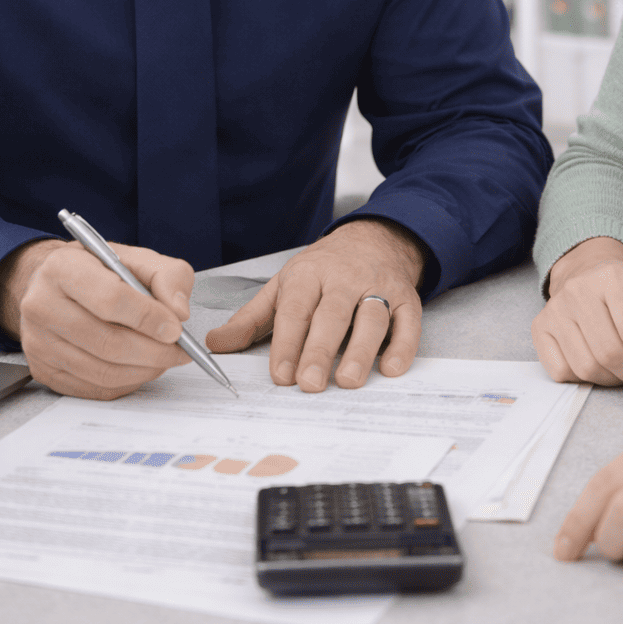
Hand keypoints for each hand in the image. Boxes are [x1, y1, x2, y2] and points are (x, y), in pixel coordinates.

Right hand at [0, 238, 193, 398]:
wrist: (55, 286)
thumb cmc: (97, 271)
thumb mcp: (136, 258)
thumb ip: (167, 276)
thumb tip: (178, 312)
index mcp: (63, 268)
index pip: (110, 299)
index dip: (148, 318)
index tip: (175, 328)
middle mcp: (41, 305)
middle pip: (107, 342)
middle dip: (153, 352)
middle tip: (179, 351)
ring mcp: (38, 342)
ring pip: (102, 371)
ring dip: (143, 370)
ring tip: (163, 358)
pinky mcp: (43, 370)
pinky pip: (93, 388)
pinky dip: (126, 382)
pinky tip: (139, 368)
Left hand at [204, 219, 425, 391]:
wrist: (373, 239)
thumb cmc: (322, 271)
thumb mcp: (282, 287)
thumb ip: (250, 320)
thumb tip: (215, 345)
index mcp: (308, 275)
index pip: (296, 309)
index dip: (288, 343)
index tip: (280, 375)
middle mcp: (344, 278)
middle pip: (332, 314)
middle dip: (320, 350)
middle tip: (310, 384)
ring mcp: (378, 286)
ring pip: (371, 317)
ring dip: (361, 350)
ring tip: (348, 381)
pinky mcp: (407, 298)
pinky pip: (408, 322)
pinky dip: (403, 345)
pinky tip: (391, 368)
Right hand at [533, 237, 622, 394]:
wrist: (586, 271)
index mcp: (615, 278)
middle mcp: (579, 290)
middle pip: (611, 353)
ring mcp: (555, 309)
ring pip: (587, 367)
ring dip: (613, 381)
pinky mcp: (539, 327)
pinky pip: (561, 371)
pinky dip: (584, 380)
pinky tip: (598, 367)